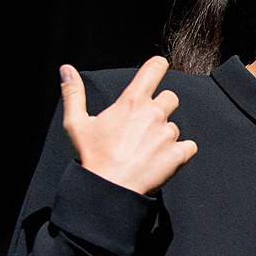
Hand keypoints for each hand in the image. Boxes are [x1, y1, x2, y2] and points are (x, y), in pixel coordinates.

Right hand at [60, 56, 197, 194]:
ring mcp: (168, 134)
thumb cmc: (91, 157)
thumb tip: (66, 69)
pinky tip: (162, 160)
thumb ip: (73, 93)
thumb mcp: (75, 123)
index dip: (158, 66)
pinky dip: (179, 152)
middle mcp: (154, 114)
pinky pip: (189, 146)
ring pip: (174, 126)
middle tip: (144, 125)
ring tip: (145, 150)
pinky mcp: (179, 154)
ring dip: (164, 135)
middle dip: (161, 107)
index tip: (159, 67)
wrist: (108, 190)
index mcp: (132, 102)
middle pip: (171, 97)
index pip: (153, 70)